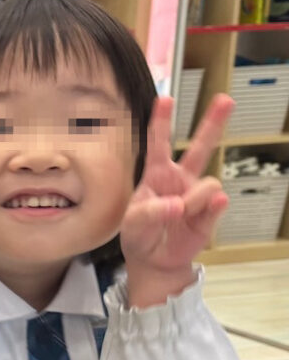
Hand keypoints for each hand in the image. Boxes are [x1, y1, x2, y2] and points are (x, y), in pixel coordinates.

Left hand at [121, 94, 232, 304]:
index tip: (165, 98)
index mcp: (156, 176)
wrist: (154, 262)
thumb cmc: (139, 236)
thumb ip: (151, 212)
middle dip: (213, 123)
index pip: (158, 145)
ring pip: (208, 184)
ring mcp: (196, 195)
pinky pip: (217, 203)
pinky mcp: (210, 212)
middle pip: (201, 147)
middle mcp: (179, 180)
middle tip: (226, 99)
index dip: (160, 122)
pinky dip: (211, 208)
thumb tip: (179, 205)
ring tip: (179, 215)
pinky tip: (207, 209)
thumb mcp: (133, 224)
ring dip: (193, 201)